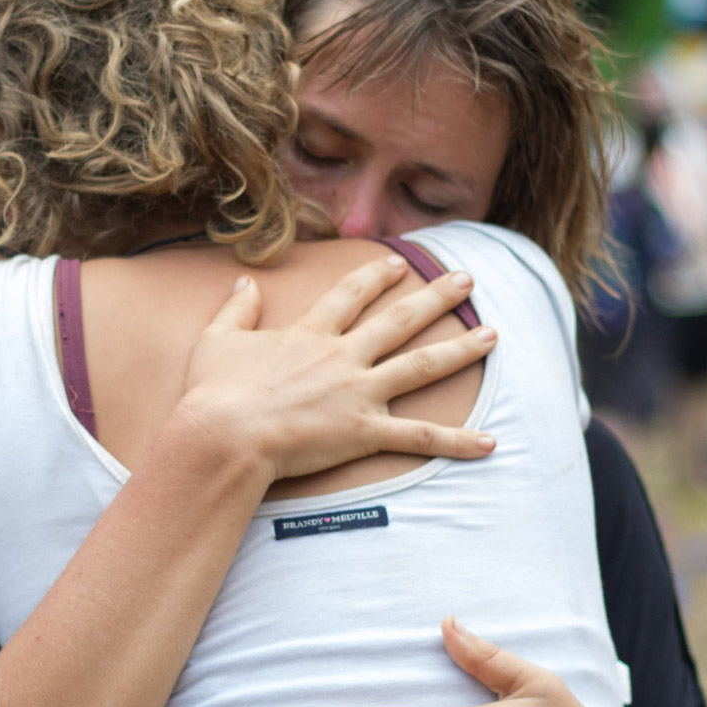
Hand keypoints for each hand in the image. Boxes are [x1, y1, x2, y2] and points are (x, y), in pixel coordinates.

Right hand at [178, 256, 497, 482]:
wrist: (223, 434)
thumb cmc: (213, 393)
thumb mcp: (216, 340)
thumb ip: (235, 309)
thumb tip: (245, 282)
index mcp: (308, 334)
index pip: (350, 297)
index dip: (376, 277)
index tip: (398, 263)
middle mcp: (342, 357)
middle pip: (398, 320)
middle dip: (435, 297)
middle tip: (466, 280)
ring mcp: (358, 393)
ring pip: (421, 366)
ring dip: (460, 350)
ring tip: (493, 335)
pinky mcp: (364, 431)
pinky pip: (419, 437)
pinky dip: (456, 441)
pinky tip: (490, 443)